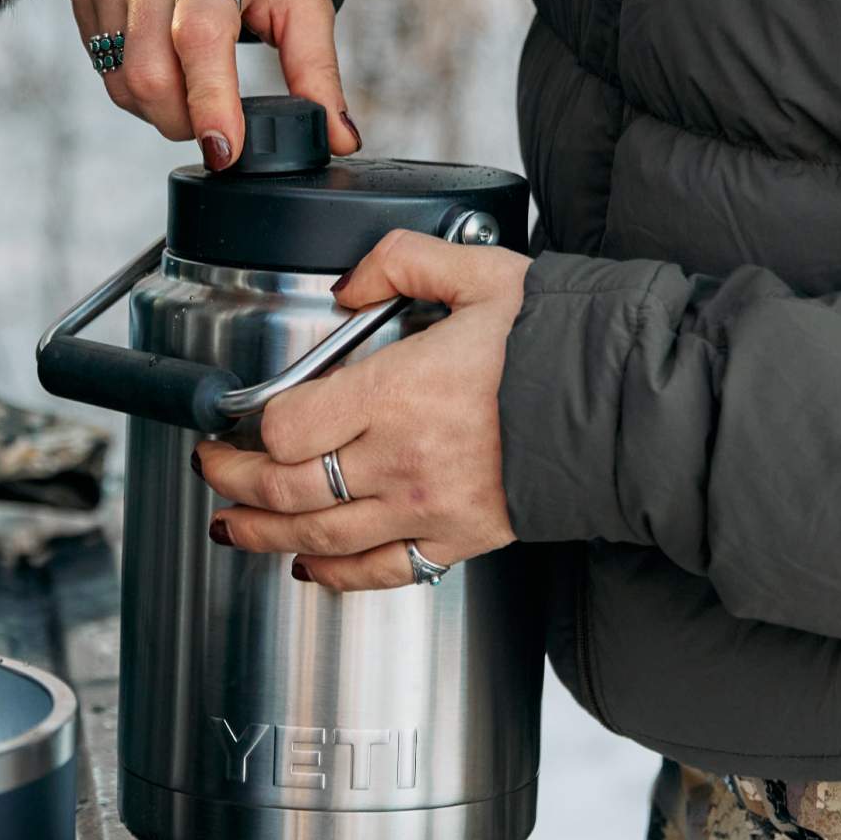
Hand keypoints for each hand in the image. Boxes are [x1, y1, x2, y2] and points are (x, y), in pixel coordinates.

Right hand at [68, 0, 358, 166]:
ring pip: (121, 80)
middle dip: (184, 121)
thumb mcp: (303, 2)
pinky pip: (101, 65)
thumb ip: (317, 72)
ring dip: (158, 108)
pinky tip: (163, 62)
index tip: (225, 150)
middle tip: (216, 121)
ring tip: (192, 86)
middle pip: (150, 74)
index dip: (210, 102)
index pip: (201, 38)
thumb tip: (338, 139)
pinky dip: (134, 85)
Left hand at [197, 231, 529, 589]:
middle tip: (212, 470)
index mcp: (399, 391)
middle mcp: (403, 459)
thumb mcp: (479, 272)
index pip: (288, 427)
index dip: (252, 426)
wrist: (628, 408)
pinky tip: (307, 568)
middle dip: (233, 482)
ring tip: (230, 525)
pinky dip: (335, 577)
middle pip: (287, 488)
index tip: (237, 418)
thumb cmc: (559, 339)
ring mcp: (428, 508)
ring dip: (263, 535)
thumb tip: (347, 283)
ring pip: (320, 538)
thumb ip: (401, 262)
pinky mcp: (457, 541)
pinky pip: (381, 572)